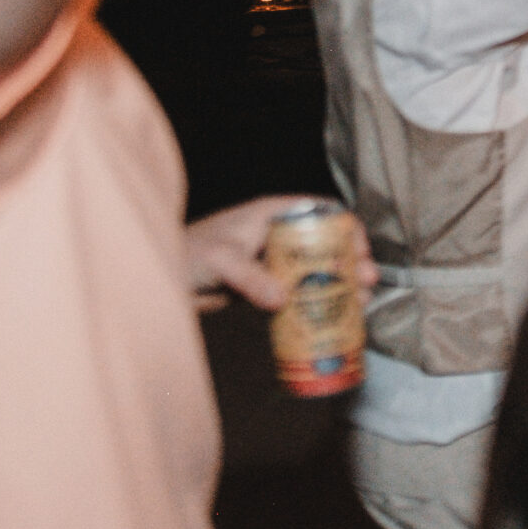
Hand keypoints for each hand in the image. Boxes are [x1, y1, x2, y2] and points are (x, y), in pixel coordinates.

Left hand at [185, 195, 377, 314]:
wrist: (159, 279)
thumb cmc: (187, 254)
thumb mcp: (221, 259)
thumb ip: (251, 278)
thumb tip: (283, 299)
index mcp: (273, 213)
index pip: (323, 211)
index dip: (348, 228)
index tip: (361, 252)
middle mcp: (278, 234)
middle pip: (328, 243)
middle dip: (353, 263)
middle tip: (368, 283)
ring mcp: (274, 261)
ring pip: (318, 270)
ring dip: (342, 286)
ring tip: (360, 304)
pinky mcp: (267, 286)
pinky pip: (301, 292)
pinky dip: (319, 303)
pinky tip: (333, 317)